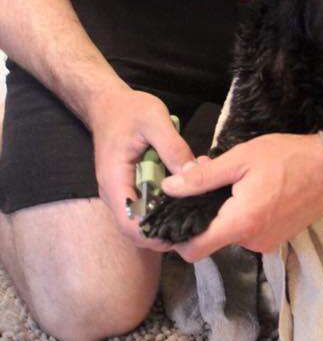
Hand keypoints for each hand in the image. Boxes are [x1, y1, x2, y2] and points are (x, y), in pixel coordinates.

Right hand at [89, 84, 195, 250]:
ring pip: (140, 222)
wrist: (108, 104)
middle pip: (136, 230)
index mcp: (115, 181)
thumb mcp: (155, 120)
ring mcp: (120, 193)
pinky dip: (162, 209)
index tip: (184, 232)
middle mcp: (114, 193)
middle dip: (164, 233)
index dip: (155, 236)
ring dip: (164, 222)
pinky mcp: (128, 188)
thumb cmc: (129, 110)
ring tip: (192, 215)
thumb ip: (174, 148)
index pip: (130, 224)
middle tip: (195, 226)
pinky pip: (144, 208)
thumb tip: (195, 174)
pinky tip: (183, 201)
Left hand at [161, 133, 322, 261]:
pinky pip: (248, 231)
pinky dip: (243, 214)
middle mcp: (252, 241)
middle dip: (205, 213)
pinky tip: (252, 190)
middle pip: (211, 238)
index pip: (193, 251)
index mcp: (239, 223)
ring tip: (236, 180)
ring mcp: (267, 243)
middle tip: (209, 178)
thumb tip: (169, 188)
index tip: (170, 220)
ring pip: (230, 233)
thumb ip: (202, 177)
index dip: (176, 239)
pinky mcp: (278, 239)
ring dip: (226, 211)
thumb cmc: (288, 158)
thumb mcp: (240, 159)